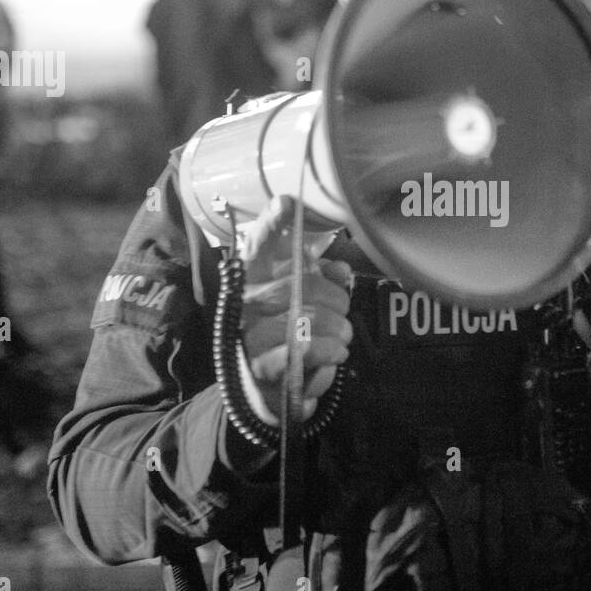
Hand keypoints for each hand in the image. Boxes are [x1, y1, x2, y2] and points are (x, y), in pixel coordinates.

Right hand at [240, 196, 353, 425]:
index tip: (287, 202)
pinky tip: (335, 352)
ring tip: (341, 335)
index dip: (273, 223)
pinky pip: (308, 350)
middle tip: (343, 311)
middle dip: (335, 298)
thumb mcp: (307, 299)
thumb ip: (324, 278)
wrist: (272, 388)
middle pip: (301, 284)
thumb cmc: (290, 332)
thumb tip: (342, 270)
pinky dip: (331, 351)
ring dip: (338, 327)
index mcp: (255, 278)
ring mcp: (252, 335)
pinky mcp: (265, 366)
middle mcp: (247, 302)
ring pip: (309, 317)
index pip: (259, 245)